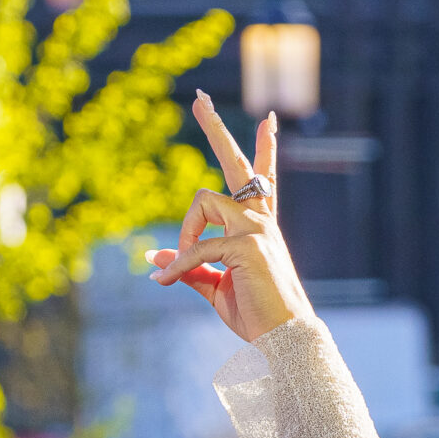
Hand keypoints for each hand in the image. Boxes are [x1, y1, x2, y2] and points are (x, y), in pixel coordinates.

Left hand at [147, 92, 314, 342]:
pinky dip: (176, 266)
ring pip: (203, 198)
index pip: (263, 180)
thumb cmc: (257, 316)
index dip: (265, 147)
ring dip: (184, 229)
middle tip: (200, 97)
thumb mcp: (216, 287)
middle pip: (238, 164)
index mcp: (261, 227)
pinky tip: (163, 282)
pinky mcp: (246, 246)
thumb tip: (154, 256)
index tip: (268, 119)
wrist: (284, 340)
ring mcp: (256, 230)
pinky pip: (195, 248)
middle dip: (216, 127)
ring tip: (179, 260)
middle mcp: (261, 221)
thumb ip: (189, 266)